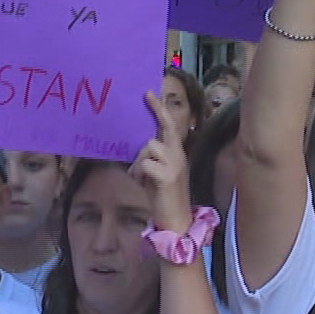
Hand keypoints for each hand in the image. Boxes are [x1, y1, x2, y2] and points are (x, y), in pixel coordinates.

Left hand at [132, 92, 193, 232]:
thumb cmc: (163, 197)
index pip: (170, 127)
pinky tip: (140, 183)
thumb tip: (135, 147)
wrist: (176, 220)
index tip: (149, 93)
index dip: (160, 109)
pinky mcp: (167, 176)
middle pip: (167, 127)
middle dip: (157, 109)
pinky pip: (145, 163)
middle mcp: (178, 155)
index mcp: (176, 154)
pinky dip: (137, 173)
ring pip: (149, 145)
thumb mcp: (157, 173)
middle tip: (146, 94)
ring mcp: (174, 165)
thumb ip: (151, 158)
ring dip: (138, 160)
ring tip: (138, 176)